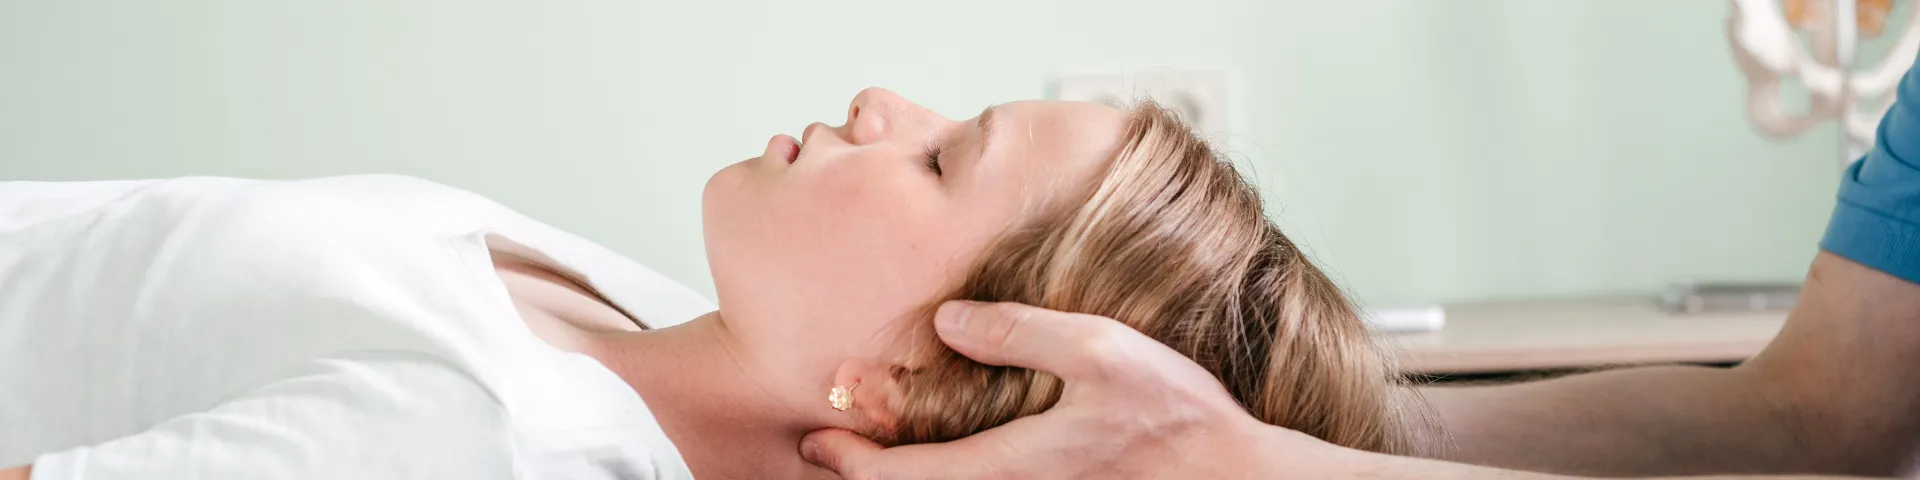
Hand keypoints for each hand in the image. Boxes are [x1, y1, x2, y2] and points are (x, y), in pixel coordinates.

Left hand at [799, 301, 1322, 478]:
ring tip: (869, 453)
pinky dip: (943, 479)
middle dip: (863, 476)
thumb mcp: (1098, 350)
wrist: (1231, 476)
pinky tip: (937, 459)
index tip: (817, 441)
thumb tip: (948, 320)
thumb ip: (1019, 332)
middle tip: (821, 449)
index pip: (905, 476)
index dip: (851, 462)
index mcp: (1011, 463)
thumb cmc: (1172, 414)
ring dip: (904, 477)